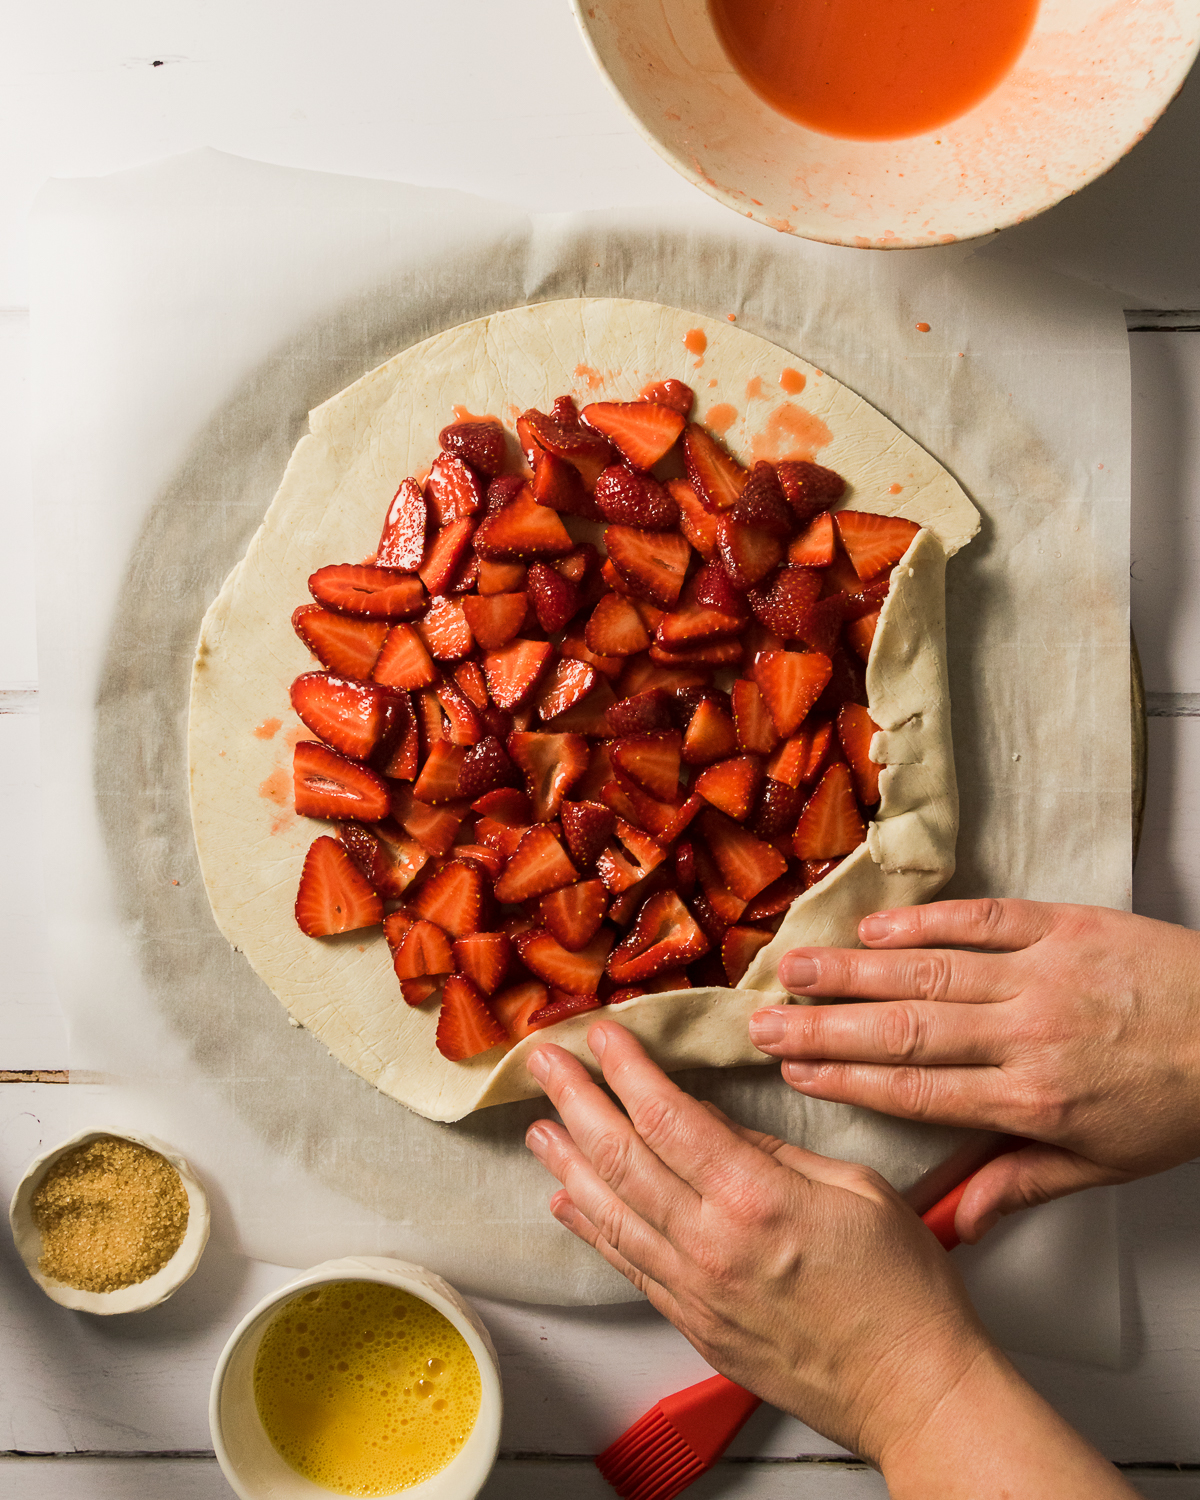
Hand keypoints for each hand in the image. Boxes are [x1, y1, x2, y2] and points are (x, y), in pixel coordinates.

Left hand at [523, 1020, 990, 1461]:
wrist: (910, 1391)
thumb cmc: (901, 1291)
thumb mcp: (856, 1189)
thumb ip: (776, 1152)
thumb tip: (717, 1123)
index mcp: (757, 1199)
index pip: (669, 1117)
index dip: (627, 1070)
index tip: (601, 1036)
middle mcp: (712, 1244)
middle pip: (623, 1158)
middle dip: (576, 1102)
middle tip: (543, 1064)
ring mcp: (695, 1290)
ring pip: (611, 1212)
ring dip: (567, 1163)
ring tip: (537, 1127)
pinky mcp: (693, 1324)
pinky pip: (627, 1265)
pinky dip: (591, 1229)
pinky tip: (568, 1202)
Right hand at [753, 898, 1199, 1241]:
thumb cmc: (1181, 1101)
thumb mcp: (1102, 1164)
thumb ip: (1018, 1183)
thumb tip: (951, 1220)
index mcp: (1033, 1099)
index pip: (917, 1090)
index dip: (846, 1080)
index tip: (794, 1071)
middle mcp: (1026, 1034)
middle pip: (903, 1031)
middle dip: (824, 1027)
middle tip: (762, 1020)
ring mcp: (1043, 974)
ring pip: (928, 973)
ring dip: (854, 971)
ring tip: (795, 968)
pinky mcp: (1064, 926)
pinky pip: (981, 920)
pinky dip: (924, 922)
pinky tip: (875, 927)